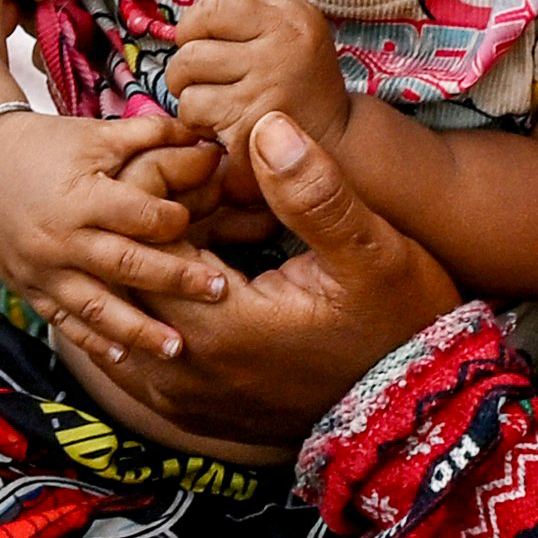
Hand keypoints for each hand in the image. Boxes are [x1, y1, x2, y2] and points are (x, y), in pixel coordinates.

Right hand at [0, 107, 234, 369]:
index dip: (174, 221)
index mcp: (82, 197)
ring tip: (176, 348)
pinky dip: (92, 342)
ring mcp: (44, 271)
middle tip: (220, 293)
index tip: (200, 223)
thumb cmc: (44, 146)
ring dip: (137, 330)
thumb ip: (150, 135)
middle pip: (126, 265)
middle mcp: (62, 239)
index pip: (139, 216)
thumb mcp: (95, 134)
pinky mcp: (30, 290)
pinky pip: (64, 323)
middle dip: (175, 281)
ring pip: (96, 307)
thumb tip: (207, 140)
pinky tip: (123, 358)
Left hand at [127, 109, 462, 459]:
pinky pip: (141, 350)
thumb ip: (315, 193)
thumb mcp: (373, 252)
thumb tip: (268, 127)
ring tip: (209, 230)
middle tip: (205, 193)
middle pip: (122, 278)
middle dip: (153, 226)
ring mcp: (181, 398)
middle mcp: (183, 371)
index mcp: (218, 327)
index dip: (165, 190)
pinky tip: (207, 275)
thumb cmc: (399, 323)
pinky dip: (159, 306)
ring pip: (125, 314)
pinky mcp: (189, 410)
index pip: (143, 242)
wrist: (414, 408)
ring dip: (154, 267)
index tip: (207, 169)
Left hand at [159, 0, 348, 167]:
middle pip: (197, 29)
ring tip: (211, 98)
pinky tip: (218, 123)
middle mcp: (284, 45)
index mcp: (294, 17)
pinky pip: (192, 105)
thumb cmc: (302, 83)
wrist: (333, 144)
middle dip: (186, 51)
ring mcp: (266, 83)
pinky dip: (195, 118)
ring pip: (187, 67)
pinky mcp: (248, 120)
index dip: (201, 16)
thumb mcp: (291, 30)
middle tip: (200, 72)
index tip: (206, 37)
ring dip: (187, 87)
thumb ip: (250, 0)